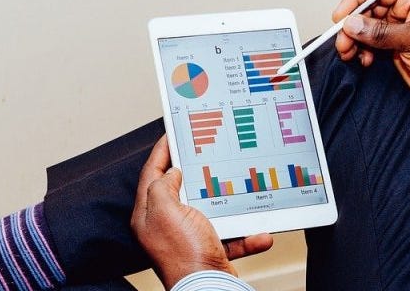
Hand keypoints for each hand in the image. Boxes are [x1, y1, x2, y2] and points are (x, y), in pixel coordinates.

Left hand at [131, 136, 273, 288]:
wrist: (208, 289)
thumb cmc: (184, 254)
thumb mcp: (166, 210)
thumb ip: (163, 186)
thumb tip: (172, 173)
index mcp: (149, 214)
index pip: (151, 174)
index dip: (161, 152)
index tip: (171, 134)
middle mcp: (166, 226)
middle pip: (179, 190)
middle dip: (195, 172)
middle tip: (205, 151)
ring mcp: (188, 238)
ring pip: (209, 211)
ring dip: (228, 204)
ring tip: (238, 188)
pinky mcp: (209, 251)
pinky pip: (231, 236)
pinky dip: (246, 234)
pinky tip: (259, 232)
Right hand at [333, 0, 409, 110]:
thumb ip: (381, 32)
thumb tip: (352, 24)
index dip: (356, 1)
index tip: (339, 17)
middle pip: (371, 10)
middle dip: (354, 25)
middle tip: (342, 41)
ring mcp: (405, 30)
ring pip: (370, 28)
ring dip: (356, 40)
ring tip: (349, 53)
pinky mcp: (400, 48)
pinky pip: (374, 44)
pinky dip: (365, 51)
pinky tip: (364, 60)